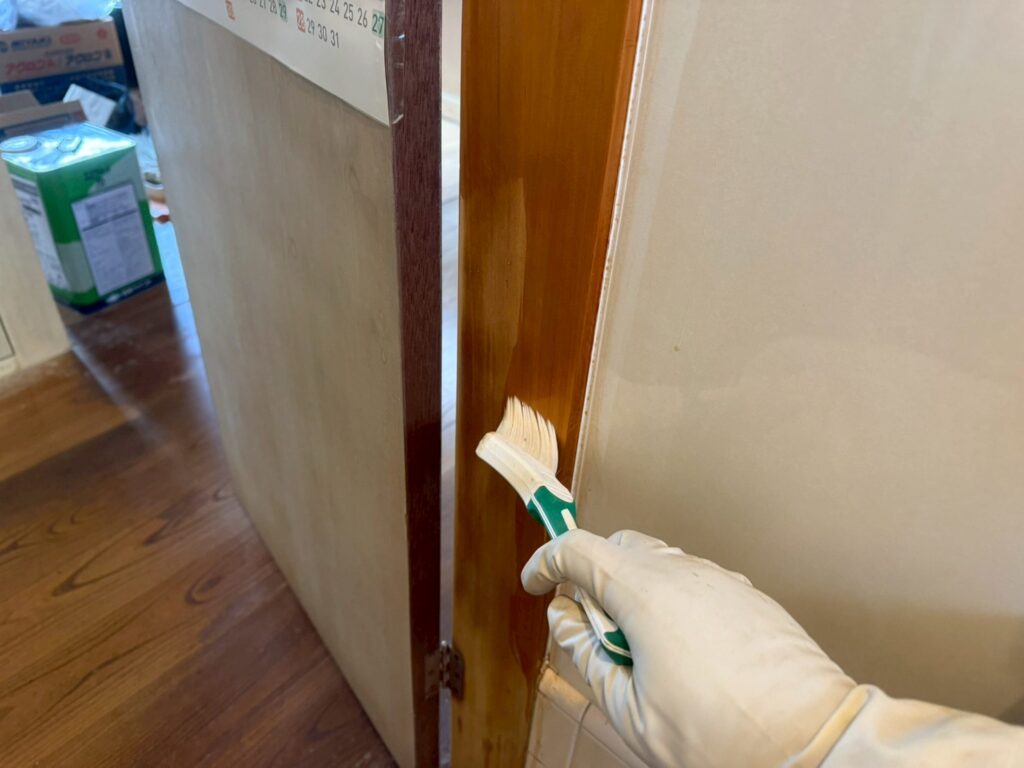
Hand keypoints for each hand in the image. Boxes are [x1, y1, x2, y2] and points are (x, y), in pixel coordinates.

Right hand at [522, 529, 855, 767]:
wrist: (812, 742)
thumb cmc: (720, 737)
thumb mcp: (630, 710)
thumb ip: (586, 656)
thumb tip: (566, 619)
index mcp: (644, 594)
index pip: (577, 549)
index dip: (547, 562)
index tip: (535, 583)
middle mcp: (683, 572)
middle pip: (619, 547)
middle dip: (594, 577)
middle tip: (593, 629)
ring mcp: (720, 580)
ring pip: (659, 563)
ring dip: (636, 591)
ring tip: (645, 653)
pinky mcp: (748, 595)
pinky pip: (695, 582)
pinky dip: (674, 601)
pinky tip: (685, 652)